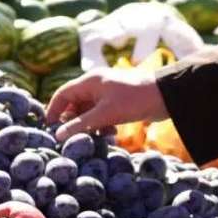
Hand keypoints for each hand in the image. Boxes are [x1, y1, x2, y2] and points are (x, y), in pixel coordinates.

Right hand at [45, 69, 169, 141]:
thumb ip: (80, 125)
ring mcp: (107, 93)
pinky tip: (109, 134)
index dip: (53, 111)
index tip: (50, 128)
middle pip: (74, 103)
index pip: (62, 94)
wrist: (167, 96)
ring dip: (88, 125)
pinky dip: (100, 125)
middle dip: (73, 121)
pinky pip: (100, 114)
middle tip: (72, 136)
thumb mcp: (104, 114)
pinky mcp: (117, 102)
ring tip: (95, 136)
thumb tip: (58, 136)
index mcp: (90, 81)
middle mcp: (96, 85)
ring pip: (87, 111)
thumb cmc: (134, 100)